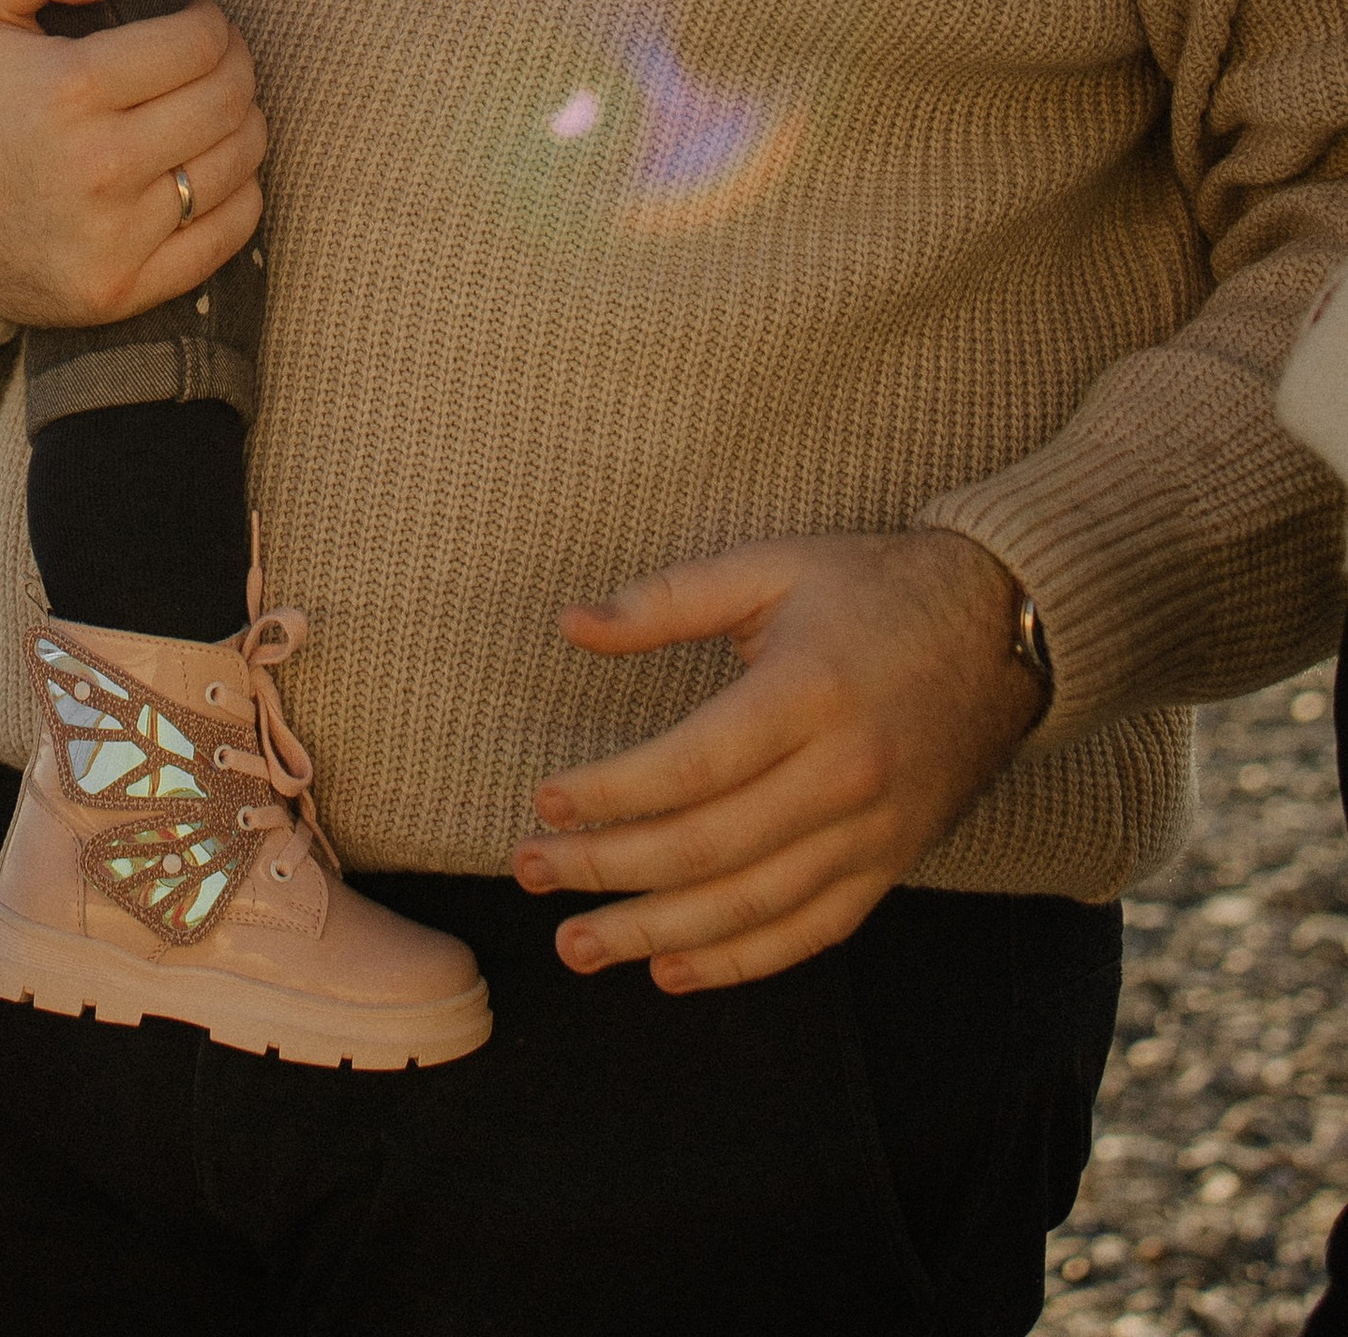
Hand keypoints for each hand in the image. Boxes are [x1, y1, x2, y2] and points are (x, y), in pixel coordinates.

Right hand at [0, 0, 264, 326]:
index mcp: (69, 87)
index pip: (198, 44)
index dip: (214, 23)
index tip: (202, 23)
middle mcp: (97, 166)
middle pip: (226, 102)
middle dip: (238, 67)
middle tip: (221, 60)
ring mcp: (111, 237)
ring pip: (236, 166)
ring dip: (244, 126)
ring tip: (219, 109)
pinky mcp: (118, 291)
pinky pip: (224, 236)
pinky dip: (239, 195)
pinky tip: (212, 169)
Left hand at [510, 529, 1045, 991]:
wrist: (1003, 627)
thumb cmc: (870, 587)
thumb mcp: (771, 565)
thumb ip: (667, 598)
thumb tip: (571, 623)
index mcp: (807, 693)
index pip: (692, 767)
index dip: (612, 794)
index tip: (544, 805)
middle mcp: (844, 775)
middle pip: (710, 847)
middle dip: (611, 870)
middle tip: (533, 875)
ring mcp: (874, 832)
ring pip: (752, 906)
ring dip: (657, 934)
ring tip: (579, 945)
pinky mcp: (892, 864)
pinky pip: (810, 932)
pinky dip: (740, 962)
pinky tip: (672, 969)